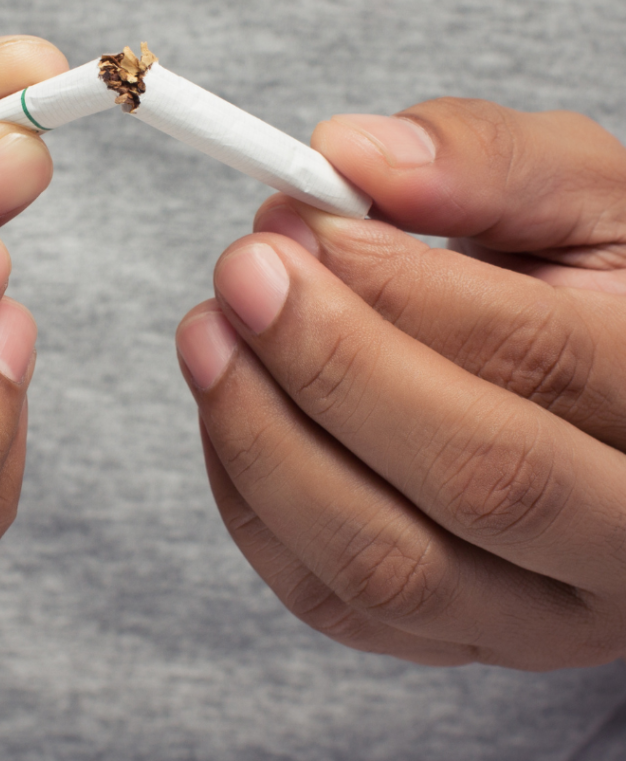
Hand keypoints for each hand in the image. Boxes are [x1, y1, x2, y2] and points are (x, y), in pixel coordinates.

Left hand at [176, 98, 625, 669]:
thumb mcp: (578, 195)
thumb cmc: (588, 285)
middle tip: (243, 272)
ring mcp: (540, 615)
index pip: (538, 353)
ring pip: (391, 566)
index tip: (302, 217)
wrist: (595, 397)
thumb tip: (351, 154)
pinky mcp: (451, 637)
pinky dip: (251, 500)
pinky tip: (225, 404)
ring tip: (208, 333)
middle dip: (330, 362)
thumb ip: (485, 160)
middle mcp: (625, 537)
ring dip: (266, 438)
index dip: (398, 281)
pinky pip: (332, 599)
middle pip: (477, 478)